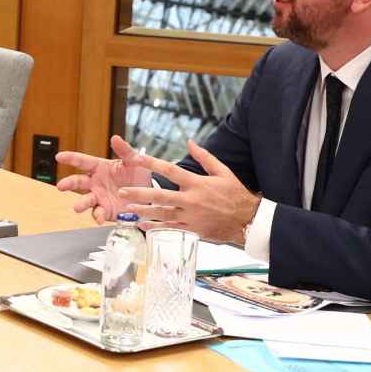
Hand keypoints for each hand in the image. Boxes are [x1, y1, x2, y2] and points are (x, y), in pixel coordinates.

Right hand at [55, 135, 151, 223]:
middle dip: (69, 184)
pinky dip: (98, 217)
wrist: (149, 195)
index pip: (83, 162)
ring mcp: (99, 197)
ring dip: (80, 204)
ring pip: (86, 200)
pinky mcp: (105, 211)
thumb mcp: (133, 161)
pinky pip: (98, 214)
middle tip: (61, 186)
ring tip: (77, 207)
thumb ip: (125, 150)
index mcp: (100, 168)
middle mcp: (96, 183)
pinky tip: (100, 219)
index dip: (71, 158)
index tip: (59, 156)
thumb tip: (115, 137)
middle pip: (78, 182)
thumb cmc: (137, 175)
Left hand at [112, 140, 259, 243]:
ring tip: (127, 207)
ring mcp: (190, 217)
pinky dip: (155, 227)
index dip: (152, 164)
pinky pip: (170, 228)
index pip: (170, 170)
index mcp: (197, 184)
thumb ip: (205, 157)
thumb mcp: (223, 172)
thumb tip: (190, 142)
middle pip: (160, 195)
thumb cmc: (236, 195)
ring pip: (161, 214)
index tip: (137, 158)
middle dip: (139, 193)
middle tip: (122, 191)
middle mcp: (191, 200)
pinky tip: (142, 225)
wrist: (248, 221)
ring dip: (143, 211)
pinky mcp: (192, 230)